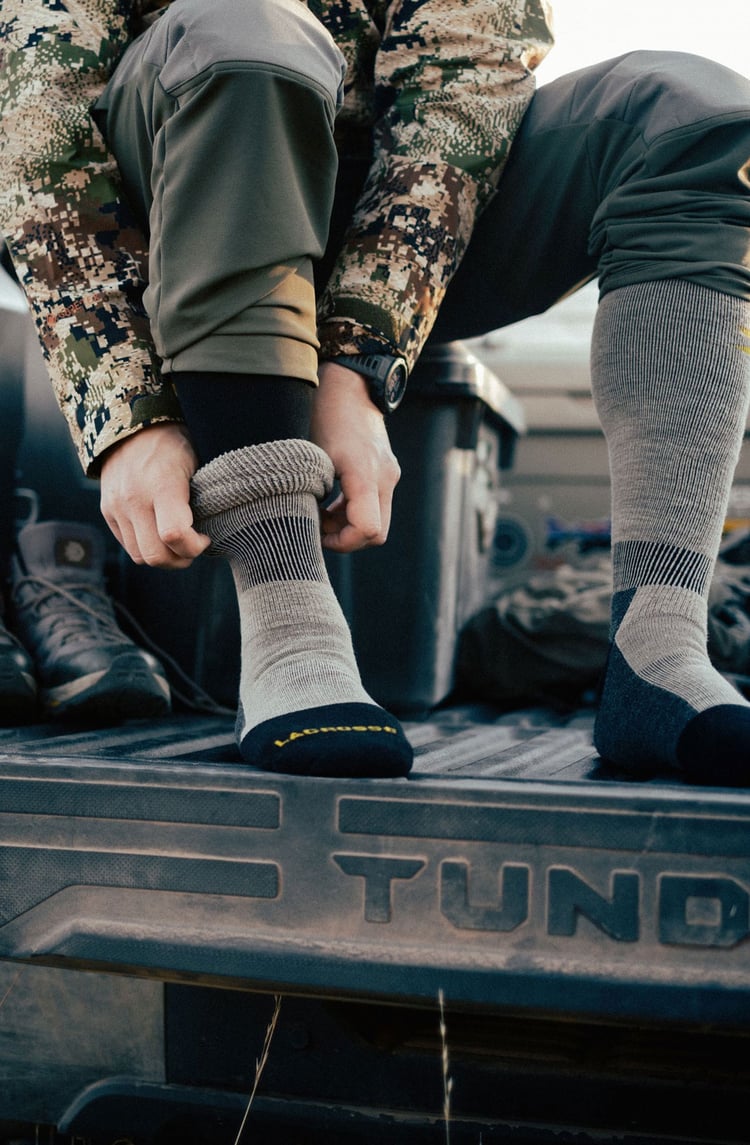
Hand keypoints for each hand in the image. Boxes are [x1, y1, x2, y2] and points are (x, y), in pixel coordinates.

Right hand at [99, 423, 210, 568]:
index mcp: (162, 485)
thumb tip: (205, 534)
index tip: (205, 538)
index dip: (194, 546)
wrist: (130, 424)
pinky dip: (145, 546)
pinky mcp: (107, 511)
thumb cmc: (172, 445)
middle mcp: (134, 499)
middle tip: (192, 547)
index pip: (174, 535)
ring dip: (162, 556)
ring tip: (177, 543)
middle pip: (156, 555)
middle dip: (180, 559)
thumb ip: (196, 503)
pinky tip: (159, 532)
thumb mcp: (194, 467)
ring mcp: (117, 507)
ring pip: (140, 556)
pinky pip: (127, 545)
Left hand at [311, 362, 400, 552]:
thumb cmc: (323, 414)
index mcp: (365, 474)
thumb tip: (292, 523)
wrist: (351, 383)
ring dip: (347, 525)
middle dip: (346, 538)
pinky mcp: (386, 472)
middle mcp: (384, 478)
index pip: (368, 530)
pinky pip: (374, 506)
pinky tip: (329, 502)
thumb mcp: (307, 454)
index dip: (342, 542)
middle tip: (316, 526)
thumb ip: (304, 490)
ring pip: (376, 522)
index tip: (316, 534)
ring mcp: (389, 475)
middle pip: (376, 534)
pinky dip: (352, 512)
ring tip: (318, 513)